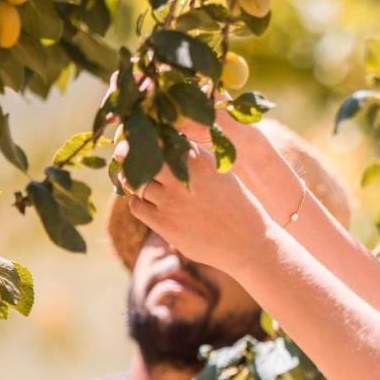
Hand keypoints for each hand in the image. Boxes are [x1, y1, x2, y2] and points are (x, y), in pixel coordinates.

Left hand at [125, 144, 272, 272]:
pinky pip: (136, 206)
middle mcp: (182, 175)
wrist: (247, 241)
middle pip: (140, 157)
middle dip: (133, 158)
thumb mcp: (220, 171)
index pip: (159, 138)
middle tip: (132, 162)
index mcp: (197, 158)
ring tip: (146, 187)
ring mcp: (171, 200)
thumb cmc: (235, 204)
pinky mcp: (164, 223)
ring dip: (136, 183)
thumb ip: (194, 157)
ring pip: (134, 182)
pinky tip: (151, 205)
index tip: (144, 145)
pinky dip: (139, 203)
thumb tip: (163, 143)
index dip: (148, 141)